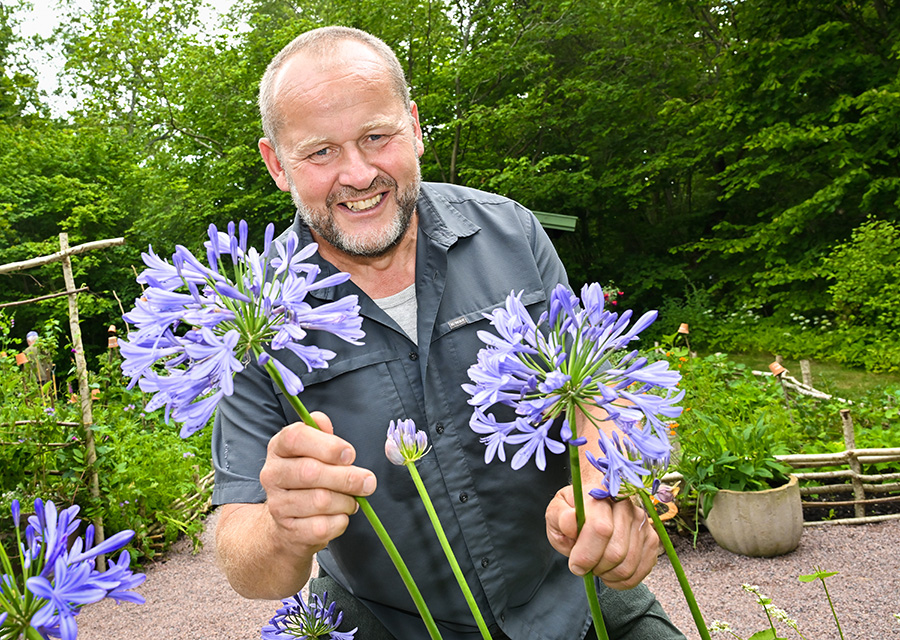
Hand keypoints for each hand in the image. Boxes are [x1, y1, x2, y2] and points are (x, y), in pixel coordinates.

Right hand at [259, 411, 376, 555]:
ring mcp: (278, 504)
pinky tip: (340, 515)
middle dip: (347, 477)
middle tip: (368, 481)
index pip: (295, 438)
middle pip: (311, 472)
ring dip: (346, 501)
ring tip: (352, 499)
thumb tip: (321, 420)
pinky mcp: (289, 531)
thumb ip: (321, 433)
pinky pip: (324, 526)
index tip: (350, 454)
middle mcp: (272, 474)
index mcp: (279, 448)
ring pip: (321, 500)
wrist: (288, 524)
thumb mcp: (312, 450)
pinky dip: (341, 521)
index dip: (327, 445)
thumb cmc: (308, 480)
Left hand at [546, 486, 658, 589]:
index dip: (586, 554)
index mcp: (600, 496)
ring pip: (628, 565)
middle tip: (585, 565)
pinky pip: (640, 572)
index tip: (575, 565)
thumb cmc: (574, 510)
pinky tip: (610, 572)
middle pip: (616, 552)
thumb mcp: (556, 511)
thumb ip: (559, 517)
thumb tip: (571, 523)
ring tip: (597, 567)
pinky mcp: (651, 539)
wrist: (596, 503)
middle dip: (596, 567)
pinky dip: (623, 581)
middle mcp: (626, 507)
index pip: (600, 529)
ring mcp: (642, 523)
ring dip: (608, 575)